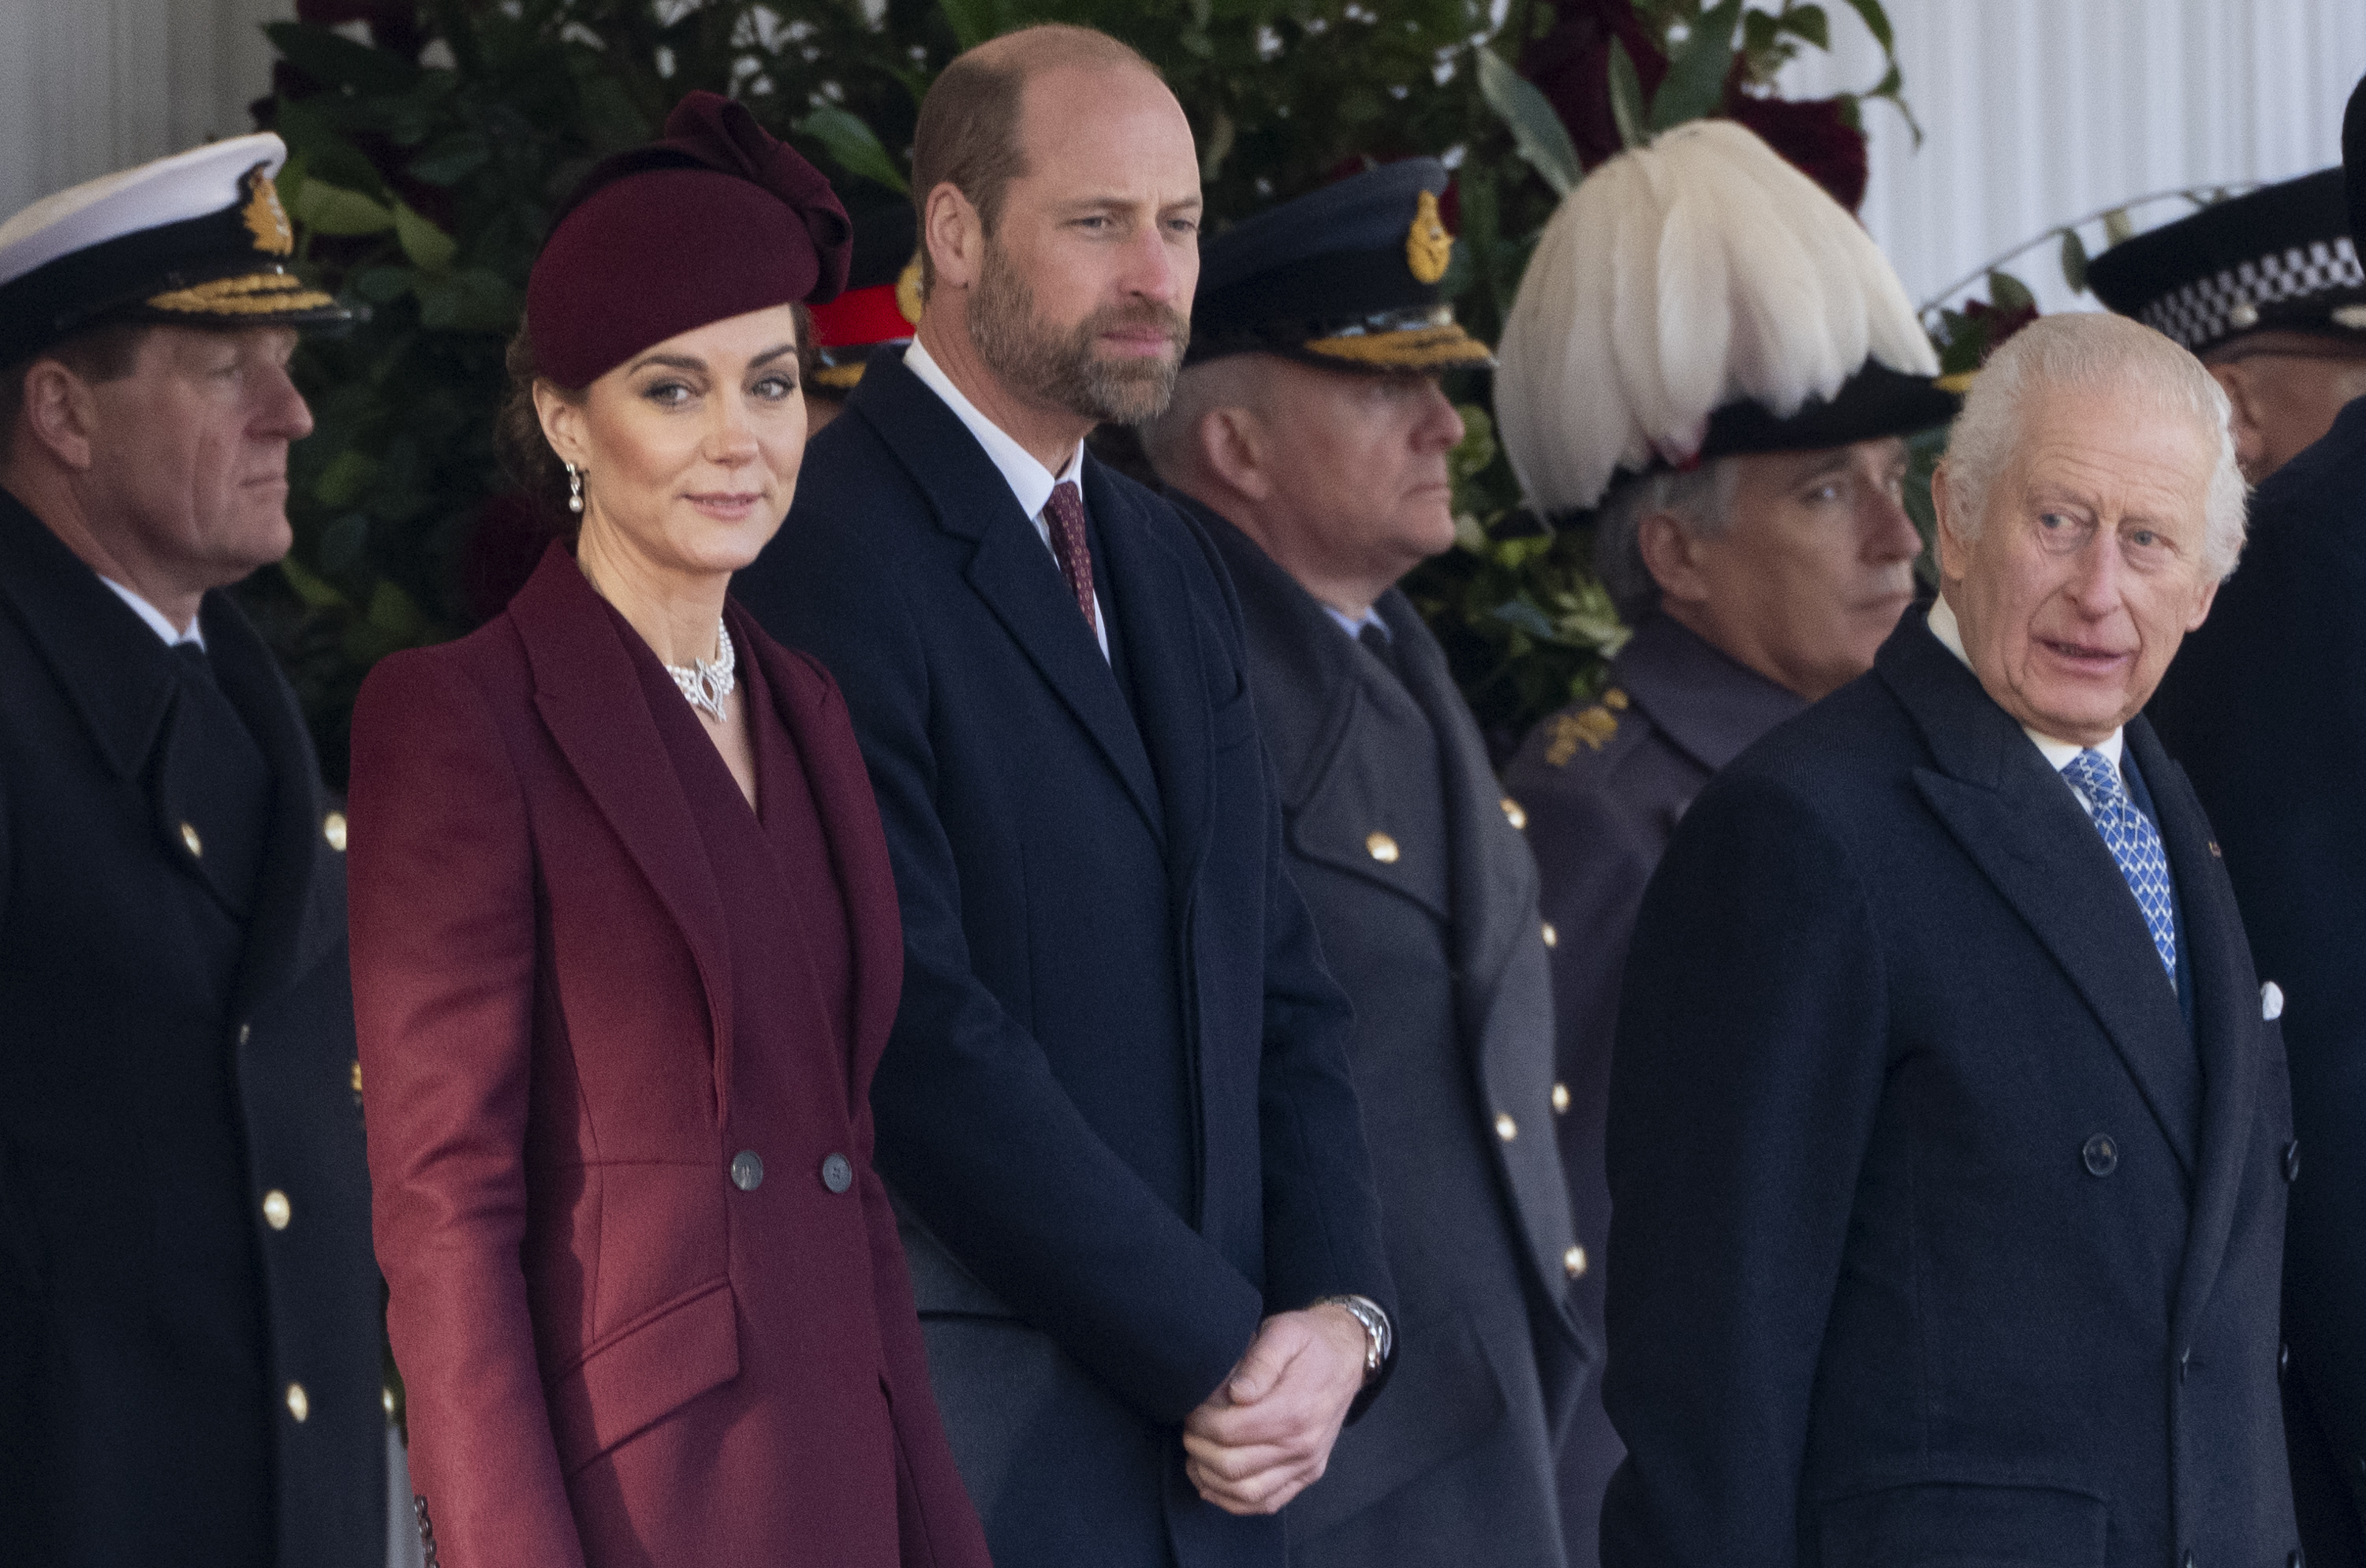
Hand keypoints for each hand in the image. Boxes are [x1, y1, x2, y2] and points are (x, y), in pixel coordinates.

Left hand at [1181, 1304, 1368, 1515]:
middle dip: (1198, 1448)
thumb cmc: (1309, 1341)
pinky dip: (1233, 1501)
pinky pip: (1267, 1503)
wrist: (1348, 1356)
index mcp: (1294, 1409)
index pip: (1229, 1430)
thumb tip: (1237, 1393)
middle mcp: (1303, 1445)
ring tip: (1194, 1455)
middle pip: (1232, 1466)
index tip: (1189, 1408)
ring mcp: (1307, 1464)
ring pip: (1246, 1493)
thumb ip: (1259, 1361)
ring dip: (1209, 1478)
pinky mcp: (1308, 1475)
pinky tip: (1212, 1482)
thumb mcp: (1283, 1333)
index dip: (1199, 1422)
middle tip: (1188, 1428)